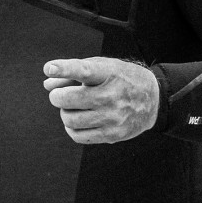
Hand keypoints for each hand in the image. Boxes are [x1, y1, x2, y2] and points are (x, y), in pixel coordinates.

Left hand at [43, 57, 159, 143]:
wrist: (153, 99)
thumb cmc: (120, 79)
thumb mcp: (101, 67)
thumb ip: (72, 72)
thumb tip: (48, 84)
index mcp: (108, 73)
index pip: (84, 70)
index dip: (65, 69)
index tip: (49, 68)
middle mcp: (111, 95)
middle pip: (68, 99)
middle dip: (57, 97)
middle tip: (60, 95)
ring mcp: (112, 117)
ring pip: (69, 119)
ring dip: (65, 112)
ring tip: (73, 107)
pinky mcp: (112, 135)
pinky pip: (78, 136)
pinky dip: (71, 128)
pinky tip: (78, 120)